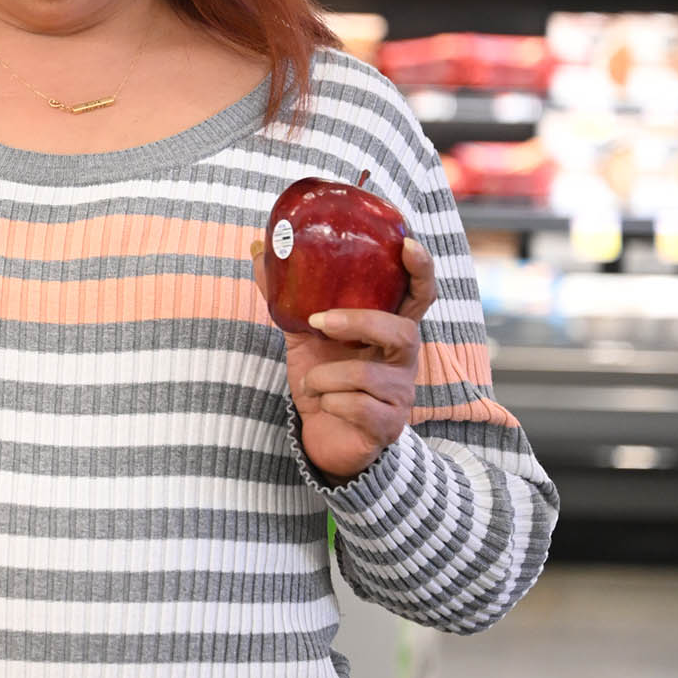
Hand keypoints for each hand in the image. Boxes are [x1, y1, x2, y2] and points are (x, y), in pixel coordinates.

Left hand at [253, 237, 436, 483]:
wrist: (324, 434)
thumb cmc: (323, 376)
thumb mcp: (302, 333)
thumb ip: (286, 294)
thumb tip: (257, 248)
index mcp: (388, 329)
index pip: (418, 295)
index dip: (420, 269)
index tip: (406, 243)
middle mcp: (403, 359)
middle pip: (404, 332)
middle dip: (360, 323)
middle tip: (319, 321)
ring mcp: (400, 393)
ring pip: (371, 374)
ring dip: (327, 375)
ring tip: (310, 381)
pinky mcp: (388, 424)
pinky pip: (361, 407)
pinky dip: (331, 402)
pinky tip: (324, 404)